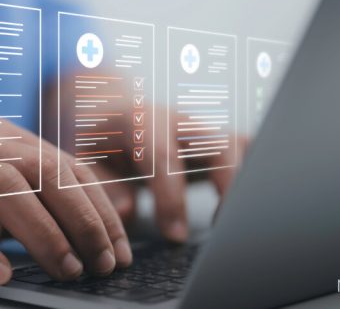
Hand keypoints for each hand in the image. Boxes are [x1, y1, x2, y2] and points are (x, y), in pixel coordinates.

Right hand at [0, 122, 131, 283]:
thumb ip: (29, 200)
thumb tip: (87, 241)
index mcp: (2, 139)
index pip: (66, 168)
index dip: (100, 208)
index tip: (120, 247)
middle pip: (45, 173)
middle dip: (85, 221)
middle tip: (104, 262)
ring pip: (5, 191)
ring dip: (44, 233)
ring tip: (68, 269)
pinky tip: (1, 273)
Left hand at [95, 106, 246, 241]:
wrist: (106, 105)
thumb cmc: (98, 137)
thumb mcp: (87, 158)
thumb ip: (104, 185)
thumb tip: (127, 213)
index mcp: (141, 120)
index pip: (163, 157)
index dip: (172, 198)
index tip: (176, 234)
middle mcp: (177, 120)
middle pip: (216, 144)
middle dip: (226, 184)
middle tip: (221, 225)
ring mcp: (199, 128)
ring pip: (238, 145)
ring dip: (244, 180)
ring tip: (233, 219)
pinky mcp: (213, 138)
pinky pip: (244, 148)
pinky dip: (252, 172)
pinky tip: (243, 204)